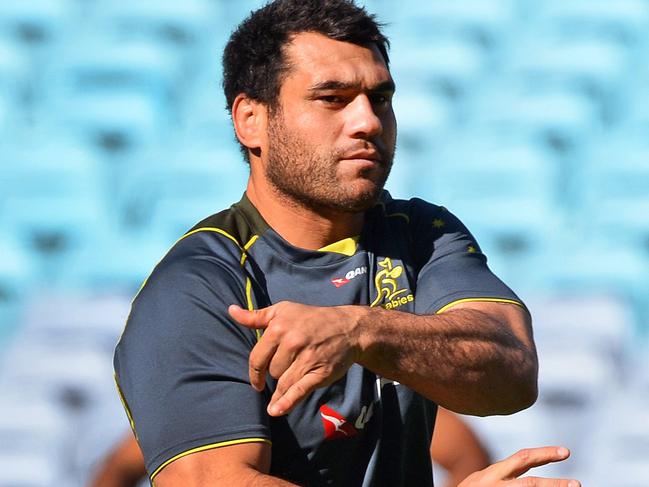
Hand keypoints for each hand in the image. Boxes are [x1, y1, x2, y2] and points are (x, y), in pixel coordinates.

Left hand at [228, 302, 361, 416]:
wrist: (348, 327)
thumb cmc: (311, 318)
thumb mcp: (282, 311)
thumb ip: (255, 316)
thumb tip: (231, 311)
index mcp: (279, 328)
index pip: (257, 358)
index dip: (255, 372)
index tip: (257, 380)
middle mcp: (292, 343)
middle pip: (271, 371)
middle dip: (276, 373)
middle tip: (287, 368)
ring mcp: (307, 359)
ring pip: (283, 383)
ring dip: (281, 389)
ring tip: (284, 388)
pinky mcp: (320, 373)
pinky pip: (298, 391)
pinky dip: (286, 403)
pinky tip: (276, 410)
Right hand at [458, 446, 580, 486]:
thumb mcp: (480, 483)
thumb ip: (501, 477)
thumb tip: (527, 474)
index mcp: (492, 475)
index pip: (522, 459)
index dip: (545, 454)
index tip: (566, 452)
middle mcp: (494, 485)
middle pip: (530, 485)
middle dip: (555, 485)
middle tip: (577, 485)